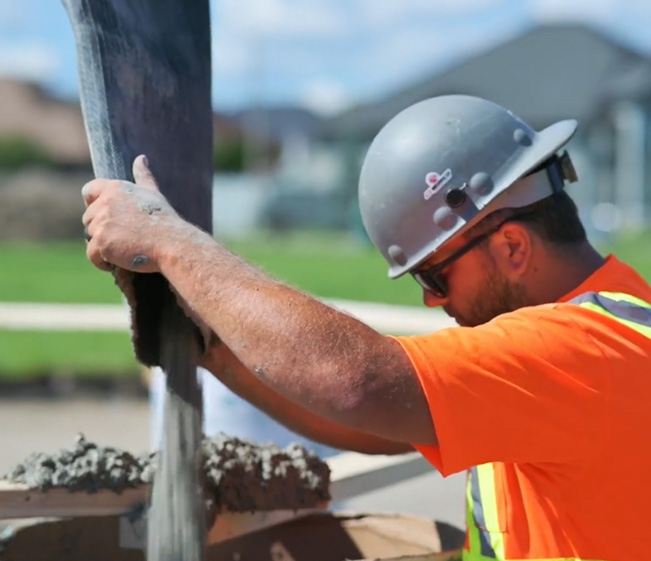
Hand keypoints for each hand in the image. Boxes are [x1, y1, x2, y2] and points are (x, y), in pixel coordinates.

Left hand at [81, 155, 183, 272]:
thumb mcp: (153, 193)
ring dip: (104, 247)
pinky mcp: (101, 242)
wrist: (173, 244)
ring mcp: (102, 222)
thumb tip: (141, 158)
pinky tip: (118, 262)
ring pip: (90, 238)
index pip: (88, 191)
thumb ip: (143, 176)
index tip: (108, 218)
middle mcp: (105, 202)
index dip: (94, 205)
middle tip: (126, 239)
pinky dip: (102, 262)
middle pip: (88, 219)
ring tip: (125, 250)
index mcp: (115, 188)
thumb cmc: (165, 220)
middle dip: (102, 230)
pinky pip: (92, 255)